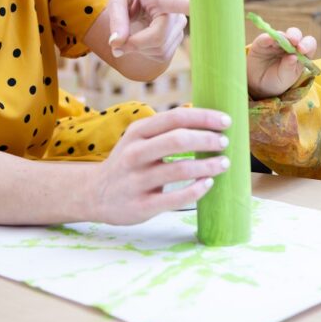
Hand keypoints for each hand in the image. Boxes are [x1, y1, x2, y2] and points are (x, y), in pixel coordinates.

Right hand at [89, 107, 231, 223]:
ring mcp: (136, 180)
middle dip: (207, 139)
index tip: (226, 121)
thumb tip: (205, 114)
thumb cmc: (129, 161)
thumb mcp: (139, 138)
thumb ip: (166, 127)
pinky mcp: (140, 206)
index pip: (175, 117)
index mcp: (138, 131)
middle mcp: (134, 153)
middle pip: (178, 140)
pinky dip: (196, 190)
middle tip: (225, 142)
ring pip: (179, 169)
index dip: (204, 117)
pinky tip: (209, 183)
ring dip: (207, 165)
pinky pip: (174, 198)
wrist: (94, 194)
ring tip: (224, 163)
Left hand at [107, 0, 189, 62]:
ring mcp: (180, 26)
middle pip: (157, 37)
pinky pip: (161, 56)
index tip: (197, 5)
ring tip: (132, 34)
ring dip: (138, 49)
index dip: (188, 6)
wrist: (143, 0)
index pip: (177, 2)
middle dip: (134, 43)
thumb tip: (116, 43)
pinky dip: (146, 53)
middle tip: (118, 41)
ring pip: (159, 50)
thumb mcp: (117, 1)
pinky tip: (144, 39)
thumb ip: (116, 20)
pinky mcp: (179, 39)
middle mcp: (176, 11)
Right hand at [247, 27, 316, 98]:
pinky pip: (265, 37)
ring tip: (279, 43)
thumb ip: (289, 68)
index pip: (309, 45)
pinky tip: (268, 39)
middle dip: (295, 36)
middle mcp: (290, 45)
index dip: (307, 44)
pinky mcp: (262, 42)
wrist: (258, 84)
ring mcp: (276, 42)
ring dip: (282, 37)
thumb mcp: (285, 78)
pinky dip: (267, 37)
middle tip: (293, 41)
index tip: (302, 49)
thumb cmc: (277, 80)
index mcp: (300, 54)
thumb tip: (293, 57)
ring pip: (281, 34)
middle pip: (296, 34)